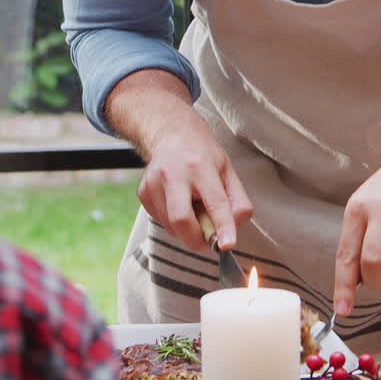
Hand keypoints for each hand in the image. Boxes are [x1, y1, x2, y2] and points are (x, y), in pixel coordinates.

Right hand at [137, 122, 253, 251]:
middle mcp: (173, 174)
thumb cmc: (203, 155)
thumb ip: (237, 201)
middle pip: (181, 220)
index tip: (227, 245)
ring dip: (186, 230)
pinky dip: (173, 223)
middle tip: (209, 240)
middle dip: (196, 239)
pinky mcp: (143, 192)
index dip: (222, 226)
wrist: (172, 135)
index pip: (214, 202)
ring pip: (170, 225)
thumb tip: (234, 229)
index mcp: (200, 166)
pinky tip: (180, 204)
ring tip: (194, 209)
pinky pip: (161, 221)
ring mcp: (154, 183)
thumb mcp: (228, 171)